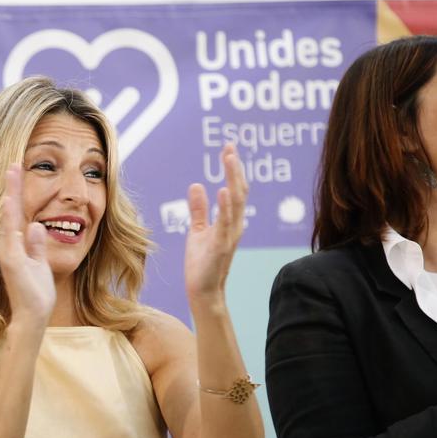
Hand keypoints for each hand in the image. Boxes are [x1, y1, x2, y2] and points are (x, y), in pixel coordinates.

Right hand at [0, 164, 55, 330]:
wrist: (32, 316)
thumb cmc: (35, 293)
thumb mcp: (40, 263)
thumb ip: (37, 245)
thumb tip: (37, 226)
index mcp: (16, 244)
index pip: (16, 213)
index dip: (17, 192)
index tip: (18, 170)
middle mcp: (8, 245)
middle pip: (10, 209)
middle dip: (11, 186)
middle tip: (13, 162)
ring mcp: (8, 251)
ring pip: (8, 216)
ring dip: (10, 194)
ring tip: (12, 170)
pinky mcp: (11, 260)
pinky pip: (9, 234)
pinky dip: (8, 217)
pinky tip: (8, 201)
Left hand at [183, 143, 247, 308]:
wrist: (202, 291)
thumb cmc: (202, 264)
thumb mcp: (198, 231)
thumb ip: (199, 209)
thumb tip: (197, 185)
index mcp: (229, 221)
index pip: (235, 190)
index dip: (233, 170)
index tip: (228, 148)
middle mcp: (234, 226)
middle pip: (239, 192)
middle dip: (235, 168)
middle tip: (230, 146)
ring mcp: (229, 236)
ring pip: (236, 203)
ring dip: (233, 179)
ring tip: (229, 159)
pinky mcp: (220, 246)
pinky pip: (225, 224)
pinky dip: (226, 207)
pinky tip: (224, 190)